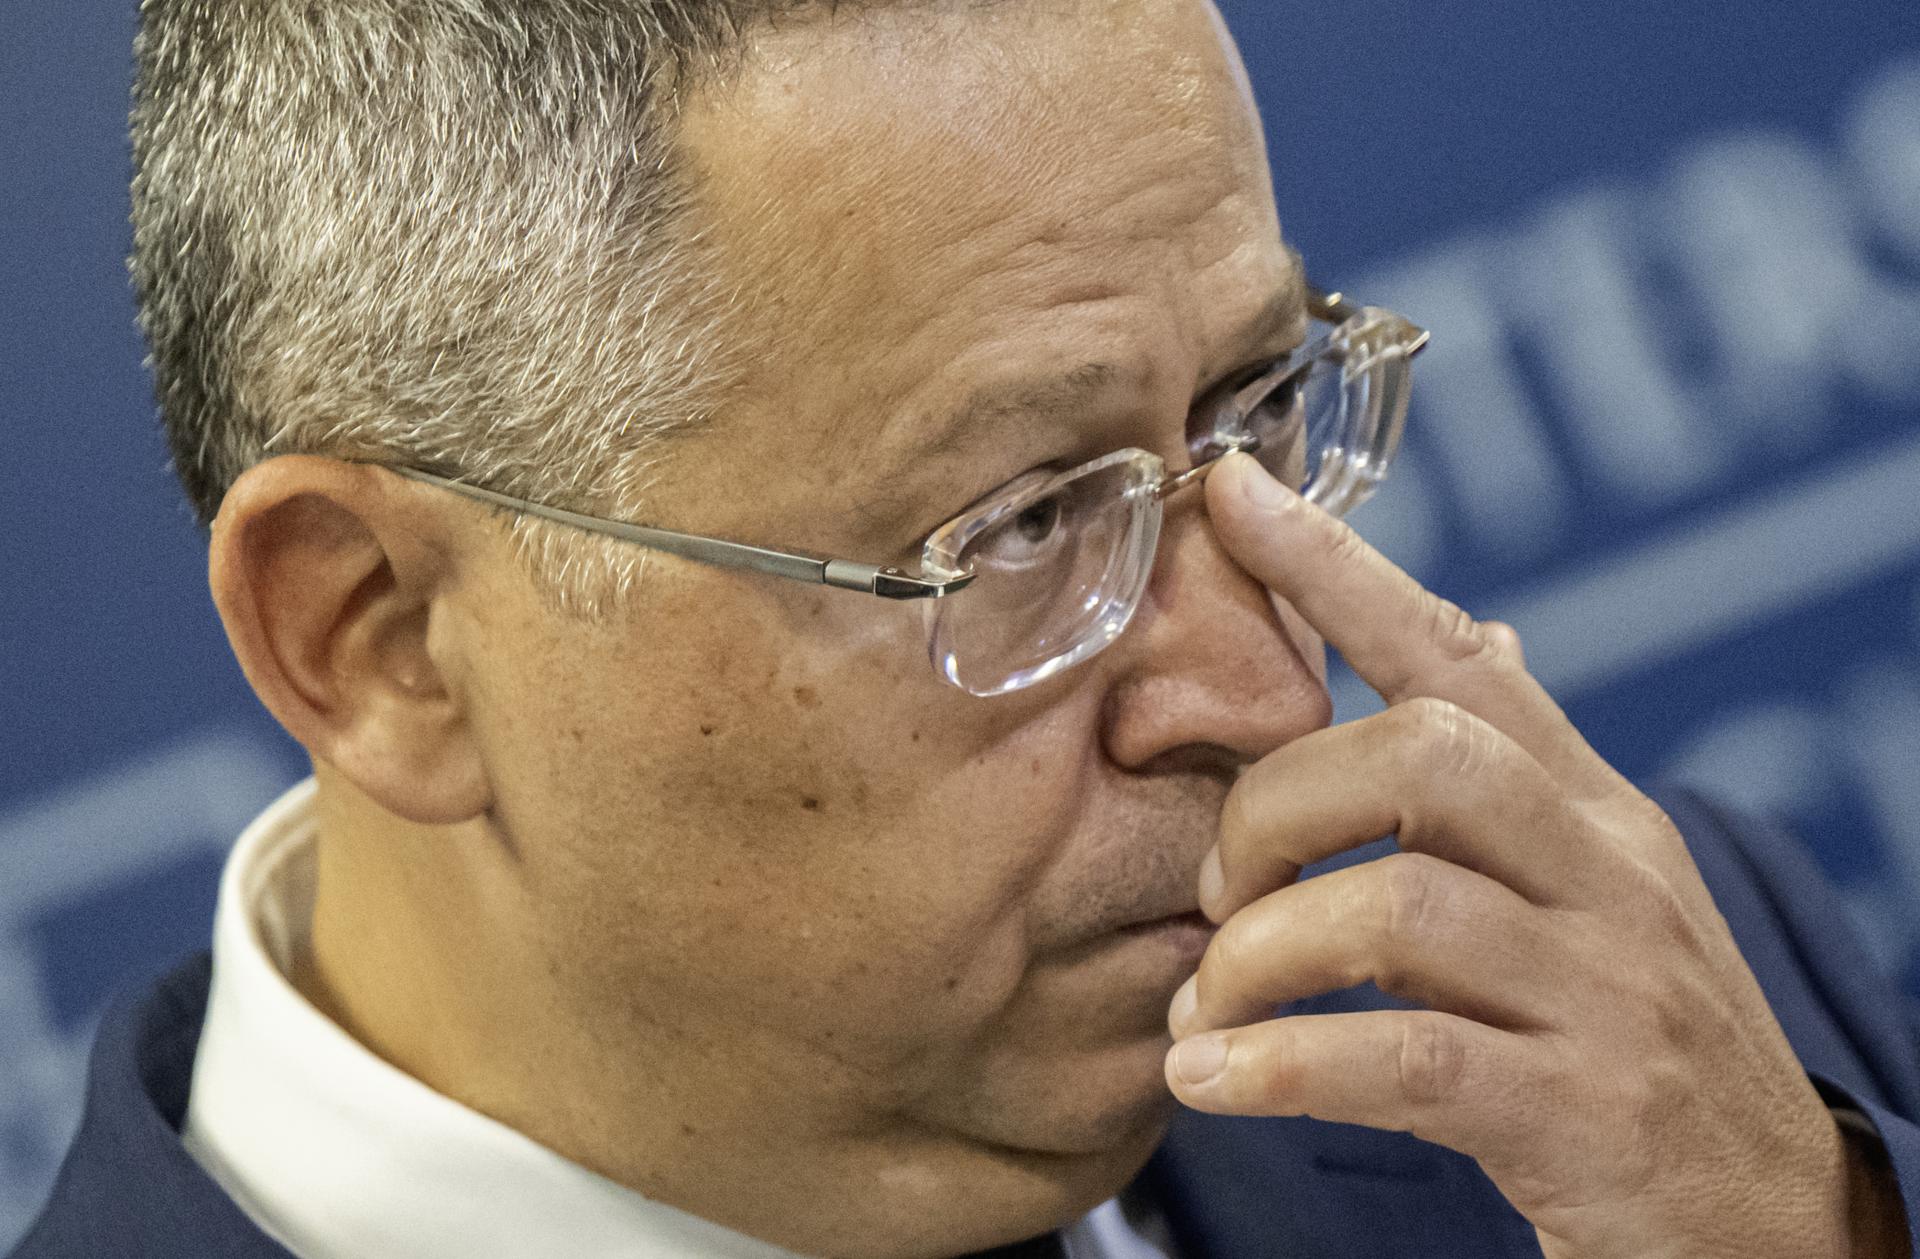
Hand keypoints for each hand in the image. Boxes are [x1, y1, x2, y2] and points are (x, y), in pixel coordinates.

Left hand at [1164, 453, 1897, 1258]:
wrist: (1772, 1226)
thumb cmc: (1635, 1042)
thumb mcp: (1597, 889)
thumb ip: (1521, 776)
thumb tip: (1482, 630)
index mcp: (1592, 811)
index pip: (1458, 652)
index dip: (1339, 568)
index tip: (1230, 491)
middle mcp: (1607, 876)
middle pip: (1417, 757)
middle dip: (1272, 805)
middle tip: (1211, 886)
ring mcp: (1604, 992)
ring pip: (1396, 909)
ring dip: (1255, 956)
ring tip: (1199, 1011)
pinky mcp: (1582, 1114)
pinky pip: (1404, 1060)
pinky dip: (1280, 1064)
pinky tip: (1210, 1079)